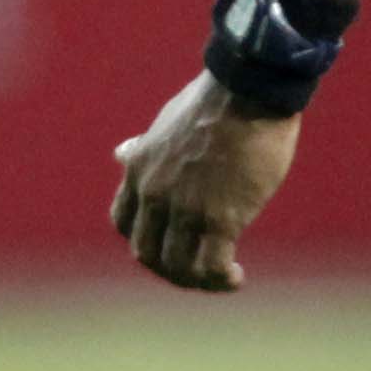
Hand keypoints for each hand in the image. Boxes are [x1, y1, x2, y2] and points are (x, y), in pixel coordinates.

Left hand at [110, 73, 305, 292]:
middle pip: (146, 253)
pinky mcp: (220, 218)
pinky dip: (221, 280)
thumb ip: (144, 147)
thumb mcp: (165, 122)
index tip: (168, 241)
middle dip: (170, 268)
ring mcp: (185, 208)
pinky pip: (210, 267)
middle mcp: (155, 193)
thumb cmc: (216, 101)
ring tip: (222, 276)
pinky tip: (235, 276)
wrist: (248, 89)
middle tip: (198, 268)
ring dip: (198, 281)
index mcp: (139, 169)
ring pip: (178, 268)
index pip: (122, 221)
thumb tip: (121, 153)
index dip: (143, 239)